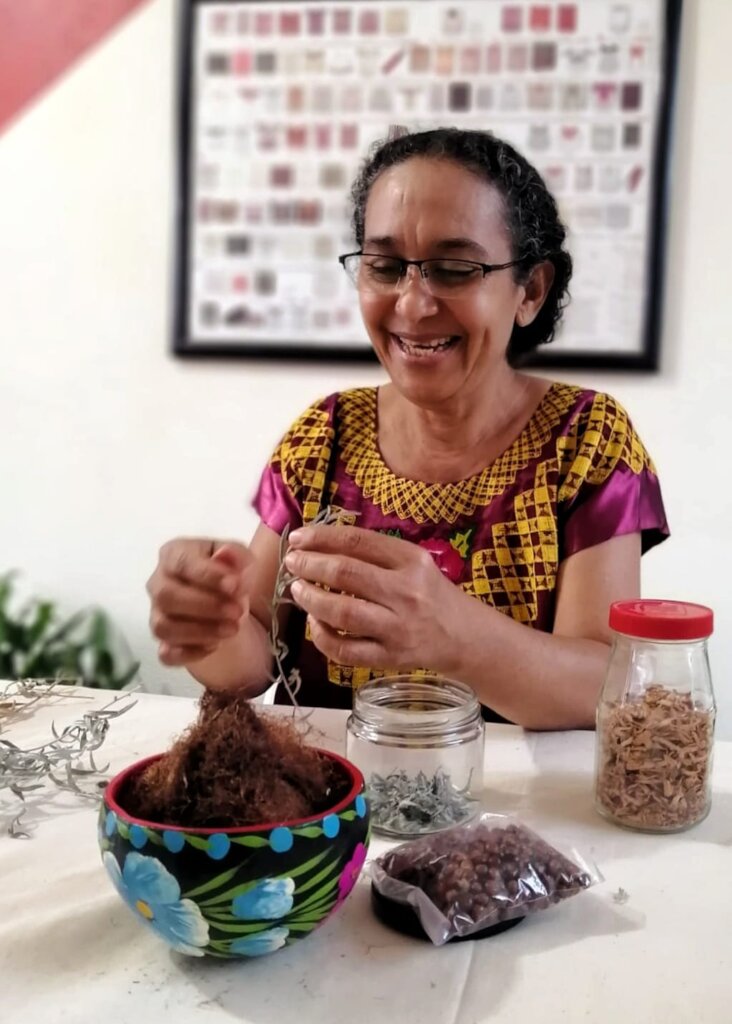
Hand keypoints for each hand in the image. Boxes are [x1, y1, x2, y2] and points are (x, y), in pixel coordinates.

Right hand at [147, 539, 253, 666]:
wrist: (227, 605)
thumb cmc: (228, 575)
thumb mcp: (240, 560)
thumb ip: (235, 555)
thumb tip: (226, 554)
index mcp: (173, 554)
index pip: (182, 562)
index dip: (208, 575)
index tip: (235, 585)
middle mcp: (158, 584)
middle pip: (166, 596)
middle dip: (205, 606)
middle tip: (237, 611)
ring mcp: (157, 615)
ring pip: (163, 627)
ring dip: (200, 631)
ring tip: (232, 629)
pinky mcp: (163, 643)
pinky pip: (167, 654)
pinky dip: (191, 653)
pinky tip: (215, 646)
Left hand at [283, 525, 461, 671]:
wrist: (463, 636)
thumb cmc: (431, 594)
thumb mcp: (414, 563)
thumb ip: (376, 553)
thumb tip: (321, 543)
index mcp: (411, 561)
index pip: (358, 542)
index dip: (321, 537)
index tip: (298, 539)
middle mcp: (406, 593)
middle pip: (346, 574)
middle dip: (310, 565)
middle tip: (292, 563)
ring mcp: (398, 628)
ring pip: (343, 613)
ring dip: (311, 599)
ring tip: (297, 589)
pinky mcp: (390, 658)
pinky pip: (347, 650)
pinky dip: (323, 637)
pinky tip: (315, 623)